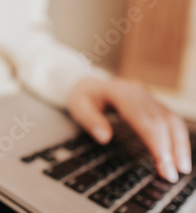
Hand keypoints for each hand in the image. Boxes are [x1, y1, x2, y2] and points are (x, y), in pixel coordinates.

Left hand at [67, 77, 191, 182]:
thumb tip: (104, 137)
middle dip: (170, 148)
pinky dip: (178, 138)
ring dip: (179, 144)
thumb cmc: (83, 97)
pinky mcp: (153, 104)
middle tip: (172, 174)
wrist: (89, 84)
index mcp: (121, 93)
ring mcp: (148, 97)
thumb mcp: (78, 106)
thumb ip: (90, 121)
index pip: (144, 119)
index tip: (162, 163)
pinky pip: (170, 120)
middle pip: (161, 120)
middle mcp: (139, 93)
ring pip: (171, 119)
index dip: (156, 142)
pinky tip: (178, 155)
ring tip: (181, 168)